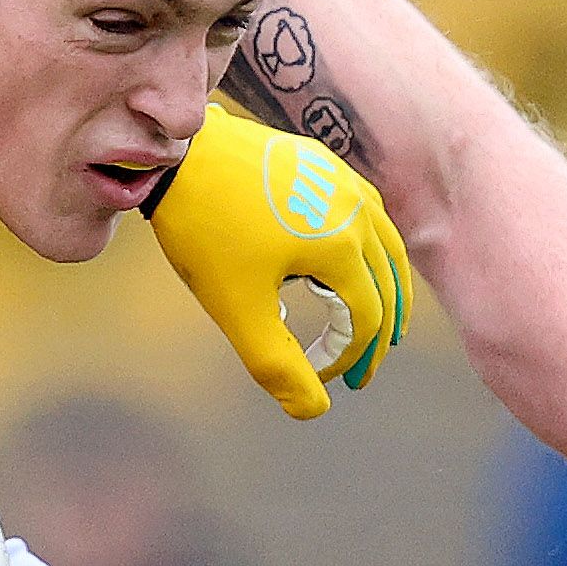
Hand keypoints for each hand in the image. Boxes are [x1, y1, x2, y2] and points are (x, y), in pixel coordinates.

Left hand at [144, 105, 413, 418]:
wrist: (178, 155)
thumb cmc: (206, 231)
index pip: (366, 320)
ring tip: (374, 323)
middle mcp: (357, 211)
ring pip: (385, 247)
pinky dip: (367, 251)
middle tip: (362, 371)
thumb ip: (277, 363)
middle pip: (388, 285)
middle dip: (377, 335)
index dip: (348, 358)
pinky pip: (365, 214)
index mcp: (344, 248)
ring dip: (383, 291)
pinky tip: (345, 264)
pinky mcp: (323, 163)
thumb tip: (313, 410)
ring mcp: (343, 182)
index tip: (320, 378)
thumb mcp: (237, 308)